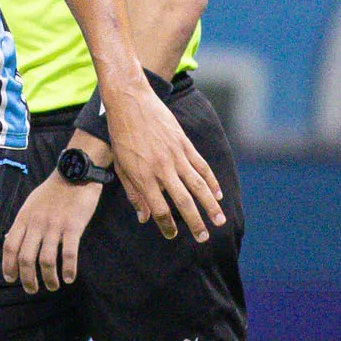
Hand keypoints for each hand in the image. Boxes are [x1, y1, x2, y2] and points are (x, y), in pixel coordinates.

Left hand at [1, 168, 106, 295]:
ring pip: (46, 260)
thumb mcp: (30, 204)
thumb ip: (21, 224)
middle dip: (27, 279)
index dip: (9, 266)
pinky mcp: (73, 227)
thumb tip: (8, 242)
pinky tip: (69, 277)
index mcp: (24, 218)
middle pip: (26, 258)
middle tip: (32, 289)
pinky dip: (69, 269)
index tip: (11, 279)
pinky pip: (68, 253)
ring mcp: (55, 226)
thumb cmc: (53, 191)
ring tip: (52, 286)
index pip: (10, 246)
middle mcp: (36, 224)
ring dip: (48, 278)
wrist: (75, 173)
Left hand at [104, 80, 224, 242]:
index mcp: (143, 177)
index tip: (172, 235)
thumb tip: (144, 218)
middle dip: (195, 223)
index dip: (166, 226)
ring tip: (220, 220)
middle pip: (183, 202)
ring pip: (198, 186)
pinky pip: (201, 166)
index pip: (159, 210)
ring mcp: (175, 156)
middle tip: (203, 238)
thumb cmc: (121, 136)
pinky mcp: (184, 144)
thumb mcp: (121, 166)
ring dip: (210, 205)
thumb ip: (134, 193)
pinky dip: (212, 181)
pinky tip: (218, 194)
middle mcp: (162, 169)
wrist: (130, 102)